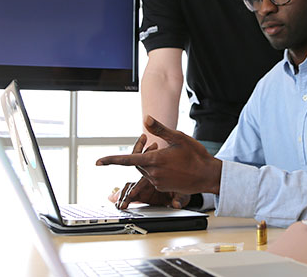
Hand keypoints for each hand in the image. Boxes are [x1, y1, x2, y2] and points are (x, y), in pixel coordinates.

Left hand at [96, 115, 222, 194]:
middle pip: (136, 163)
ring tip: (163, 151)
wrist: (208, 175)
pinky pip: (153, 177)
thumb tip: (145, 119)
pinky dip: (155, 169)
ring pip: (144, 170)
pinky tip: (169, 163)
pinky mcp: (163, 188)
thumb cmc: (195, 155)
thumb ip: (160, 129)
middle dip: (139, 152)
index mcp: (155, 160)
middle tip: (149, 140)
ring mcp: (158, 182)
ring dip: (148, 160)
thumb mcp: (178, 137)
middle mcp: (154, 173)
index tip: (98, 162)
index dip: (111, 160)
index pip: (127, 160)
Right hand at [111, 177, 189, 208]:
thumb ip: (179, 199)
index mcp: (156, 177)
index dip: (137, 188)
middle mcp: (147, 181)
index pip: (144, 181)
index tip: (132, 195)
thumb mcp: (182, 193)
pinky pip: (129, 194)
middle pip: (133, 184)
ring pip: (128, 188)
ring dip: (122, 196)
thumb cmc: (182, 186)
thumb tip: (176, 205)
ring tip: (118, 205)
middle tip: (121, 204)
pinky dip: (123, 198)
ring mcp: (143, 187)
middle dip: (126, 194)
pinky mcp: (141, 193)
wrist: (182, 186)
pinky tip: (118, 204)